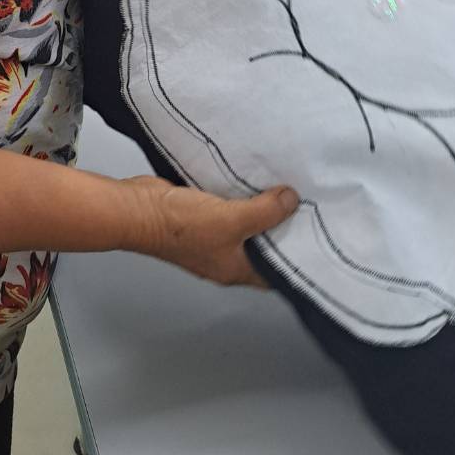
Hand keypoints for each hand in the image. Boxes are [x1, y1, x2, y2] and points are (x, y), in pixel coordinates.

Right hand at [124, 174, 298, 287]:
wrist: (139, 209)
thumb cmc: (178, 226)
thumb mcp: (231, 220)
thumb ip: (265, 212)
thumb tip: (292, 201)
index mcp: (235, 269)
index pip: (275, 273)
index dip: (296, 260)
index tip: (316, 239)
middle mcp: (225, 257)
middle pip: (262, 247)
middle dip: (282, 229)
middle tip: (306, 208)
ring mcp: (212, 236)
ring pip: (246, 226)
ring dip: (261, 211)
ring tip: (285, 191)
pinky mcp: (201, 215)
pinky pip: (229, 208)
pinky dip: (241, 197)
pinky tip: (252, 180)